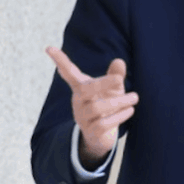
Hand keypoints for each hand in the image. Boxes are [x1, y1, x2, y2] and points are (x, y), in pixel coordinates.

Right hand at [46, 47, 137, 168]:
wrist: (101, 136)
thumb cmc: (107, 106)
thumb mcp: (112, 90)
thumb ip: (115, 76)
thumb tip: (119, 61)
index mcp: (81, 88)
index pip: (69, 73)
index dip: (60, 60)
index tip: (49, 47)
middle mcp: (79, 101)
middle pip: (84, 89)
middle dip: (102, 82)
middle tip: (119, 79)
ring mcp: (83, 117)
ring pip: (97, 108)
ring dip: (119, 102)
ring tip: (134, 97)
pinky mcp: (91, 132)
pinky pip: (103, 124)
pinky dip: (119, 116)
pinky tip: (130, 110)